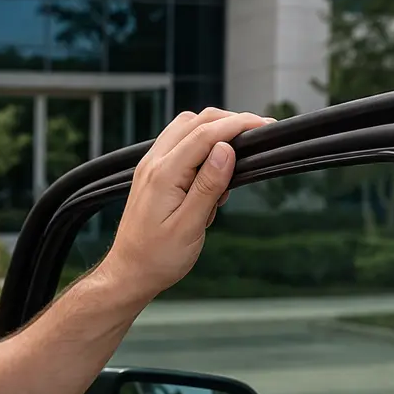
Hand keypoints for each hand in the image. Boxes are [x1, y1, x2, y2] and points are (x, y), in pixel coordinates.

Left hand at [99, 108, 272, 300]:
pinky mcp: (154, 173)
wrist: (129, 272)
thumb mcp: (189, 227)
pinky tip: (215, 169)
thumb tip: (226, 149)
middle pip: (195, 121)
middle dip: (229, 121)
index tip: (264, 125)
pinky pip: (179, 144)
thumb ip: (208, 186)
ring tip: (238, 154)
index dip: (238, 125)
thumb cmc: (158, 257)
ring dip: (214, 130)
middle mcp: (153, 163)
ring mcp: (151, 165)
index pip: (204, 134)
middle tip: (258, 133)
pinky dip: (201, 144)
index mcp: (163, 175)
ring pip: (186, 127)